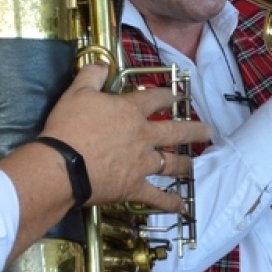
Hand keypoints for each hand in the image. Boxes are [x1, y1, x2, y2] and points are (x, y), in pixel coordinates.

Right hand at [39, 63, 210, 212]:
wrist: (62, 165)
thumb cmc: (69, 127)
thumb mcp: (76, 92)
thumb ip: (91, 75)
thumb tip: (102, 64)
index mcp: (130, 111)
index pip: (156, 99)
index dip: (169, 95)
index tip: (180, 96)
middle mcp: (143, 136)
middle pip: (175, 131)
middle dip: (194, 130)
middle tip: (209, 131)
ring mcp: (141, 163)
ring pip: (171, 163)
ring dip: (185, 164)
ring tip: (194, 164)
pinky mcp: (134, 187)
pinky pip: (156, 196)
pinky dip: (169, 202)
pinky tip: (181, 206)